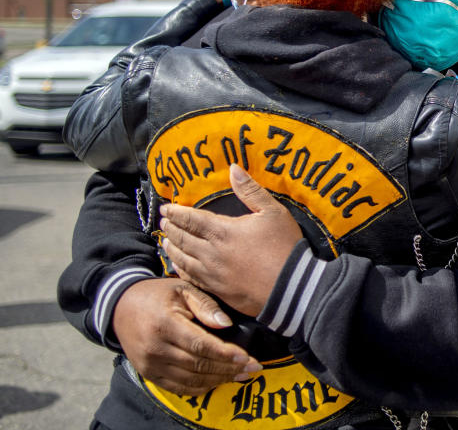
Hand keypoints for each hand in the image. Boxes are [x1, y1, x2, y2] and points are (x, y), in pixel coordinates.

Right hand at [112, 278, 260, 395]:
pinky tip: (218, 380)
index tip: (247, 357)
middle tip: (253, 368)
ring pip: (191, 380)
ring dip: (219, 380)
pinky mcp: (148, 374)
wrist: (121, 307)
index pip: (201, 345)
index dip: (225, 354)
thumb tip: (226, 324)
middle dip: (229, 368)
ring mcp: (150, 364)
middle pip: (198, 365)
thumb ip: (205, 306)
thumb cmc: (158, 295)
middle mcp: (155, 348)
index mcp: (165, 324)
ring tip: (241, 375)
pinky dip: (201, 387)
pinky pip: (178, 388)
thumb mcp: (182, 289)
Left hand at [160, 164, 302, 315]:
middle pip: (183, 239)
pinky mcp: (218, 291)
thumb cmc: (284, 246)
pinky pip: (192, 279)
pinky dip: (181, 270)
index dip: (176, 212)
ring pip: (183, 259)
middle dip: (171, 229)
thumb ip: (250, 191)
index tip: (166, 208)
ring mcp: (213, 274)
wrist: (292, 287)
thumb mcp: (272, 212)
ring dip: (172, 248)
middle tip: (163, 223)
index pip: (191, 219)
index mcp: (223, 231)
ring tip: (165, 242)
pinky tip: (178, 266)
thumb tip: (234, 168)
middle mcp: (211, 253)